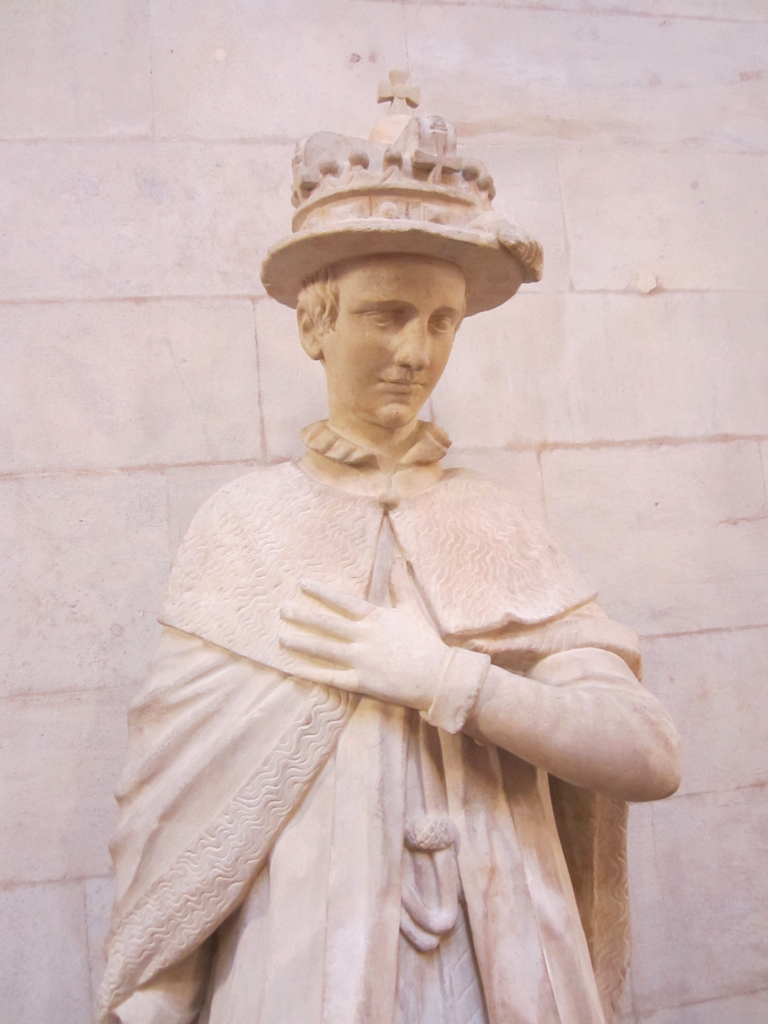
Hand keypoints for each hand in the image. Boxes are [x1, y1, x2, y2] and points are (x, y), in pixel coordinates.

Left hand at [279, 559, 451, 710]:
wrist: (438, 677)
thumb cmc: (426, 642)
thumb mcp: (414, 609)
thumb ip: (401, 585)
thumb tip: (398, 559)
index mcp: (375, 618)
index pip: (342, 602)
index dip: (321, 592)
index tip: (302, 584)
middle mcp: (364, 637)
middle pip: (327, 624)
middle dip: (303, 616)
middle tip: (282, 610)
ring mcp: (361, 660)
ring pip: (324, 649)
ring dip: (301, 643)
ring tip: (281, 638)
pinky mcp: (361, 682)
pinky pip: (332, 677)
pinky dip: (313, 673)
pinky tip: (295, 669)